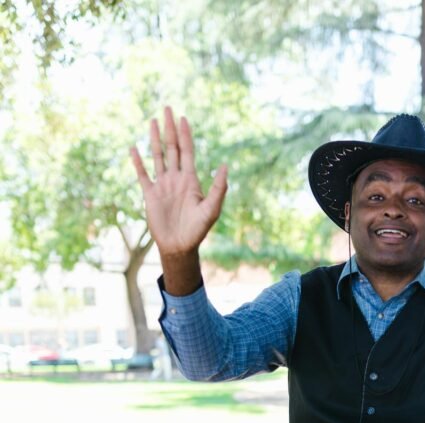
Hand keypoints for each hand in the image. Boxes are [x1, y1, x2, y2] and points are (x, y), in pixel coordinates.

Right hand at [130, 106, 227, 258]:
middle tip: (167, 108)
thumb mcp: (211, 209)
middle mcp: (176, 178)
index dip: (185, 135)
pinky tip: (133, 149)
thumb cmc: (197, 230)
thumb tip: (225, 165)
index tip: (183, 118)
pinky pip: (143, 174)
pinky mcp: (150, 194)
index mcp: (191, 180)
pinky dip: (137, 162)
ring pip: (158, 156)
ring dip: (154, 139)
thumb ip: (218, 188)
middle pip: (172, 148)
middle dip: (170, 129)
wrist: (179, 246)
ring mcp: (162, 185)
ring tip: (152, 121)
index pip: (187, 151)